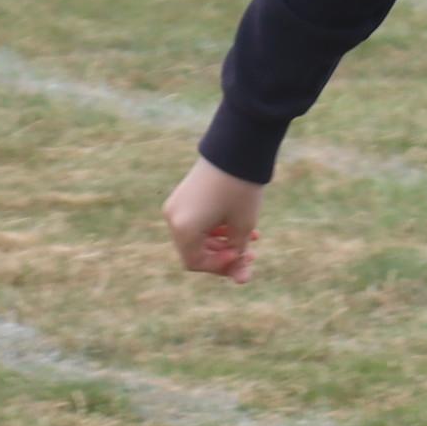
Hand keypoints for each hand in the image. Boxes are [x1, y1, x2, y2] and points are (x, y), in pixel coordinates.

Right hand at [162, 158, 266, 282]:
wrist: (237, 147)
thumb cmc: (241, 189)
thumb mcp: (243, 226)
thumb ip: (239, 253)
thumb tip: (240, 278)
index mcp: (183, 228)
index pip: (195, 262)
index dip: (220, 265)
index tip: (242, 255)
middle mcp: (173, 216)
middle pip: (195, 250)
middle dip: (224, 254)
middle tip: (251, 254)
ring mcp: (177, 204)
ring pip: (197, 235)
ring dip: (223, 241)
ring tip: (253, 238)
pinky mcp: (185, 194)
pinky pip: (197, 220)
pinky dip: (217, 227)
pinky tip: (242, 225)